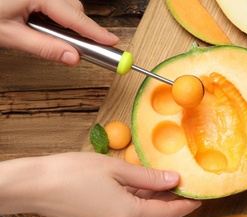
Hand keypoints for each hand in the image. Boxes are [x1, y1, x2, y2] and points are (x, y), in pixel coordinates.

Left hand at [0, 0, 118, 64]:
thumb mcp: (9, 35)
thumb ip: (44, 47)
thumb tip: (73, 58)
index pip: (75, 18)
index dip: (95, 33)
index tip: (113, 42)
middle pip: (73, 9)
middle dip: (78, 29)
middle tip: (78, 50)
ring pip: (64, 5)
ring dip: (63, 23)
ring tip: (42, 33)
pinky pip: (53, 2)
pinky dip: (53, 15)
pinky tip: (37, 22)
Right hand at [0, 152, 201, 216]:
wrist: (36, 186)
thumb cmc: (72, 173)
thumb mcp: (116, 169)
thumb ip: (149, 177)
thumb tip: (174, 179)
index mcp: (128, 215)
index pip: (168, 212)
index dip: (186, 204)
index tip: (199, 197)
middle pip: (156, 215)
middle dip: (172, 200)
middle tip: (184, 183)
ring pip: (142, 214)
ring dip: (155, 199)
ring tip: (165, 180)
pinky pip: (128, 214)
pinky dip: (139, 201)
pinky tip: (143, 185)